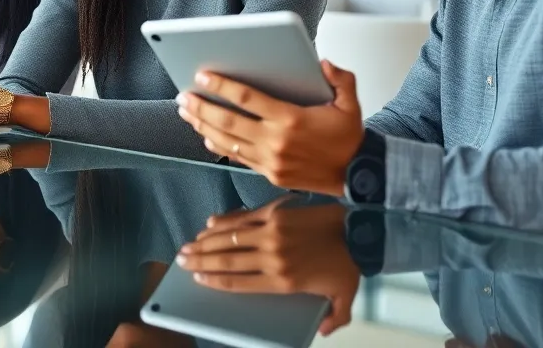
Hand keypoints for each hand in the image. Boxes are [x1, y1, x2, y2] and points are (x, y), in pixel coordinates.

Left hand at [176, 60, 364, 195]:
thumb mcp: (351, 103)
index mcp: (292, 119)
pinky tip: (206, 135)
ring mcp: (270, 160)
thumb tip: (323, 62)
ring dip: (204, 125)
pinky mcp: (270, 173)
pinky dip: (218, 146)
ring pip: (227, 141)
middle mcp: (276, 140)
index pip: (248, 98)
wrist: (357, 174)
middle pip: (229, 121)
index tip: (202, 76)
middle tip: (183, 95)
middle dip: (202, 107)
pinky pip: (237, 158)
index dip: (222, 86)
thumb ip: (340, 78)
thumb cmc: (349, 137)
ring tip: (187, 112)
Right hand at [177, 198, 357, 337]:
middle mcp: (272, 257)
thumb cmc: (350, 264)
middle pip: (227, 261)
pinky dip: (226, 221)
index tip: (196, 277)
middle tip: (182, 259)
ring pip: (230, 239)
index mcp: (283, 281)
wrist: (360, 229)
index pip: (238, 282)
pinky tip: (212, 224)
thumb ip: (334, 318)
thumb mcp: (345, 299)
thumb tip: (323, 329)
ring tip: (189, 244)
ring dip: (206, 242)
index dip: (213, 280)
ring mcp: (273, 233)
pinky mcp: (277, 214)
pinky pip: (245, 218)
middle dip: (200, 260)